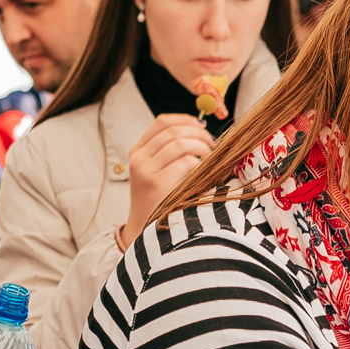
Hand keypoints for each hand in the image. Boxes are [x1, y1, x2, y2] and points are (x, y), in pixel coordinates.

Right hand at [121, 114, 215, 249]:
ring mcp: (145, 170)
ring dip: (201, 147)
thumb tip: (201, 130)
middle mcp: (138, 157)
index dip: (186, 120)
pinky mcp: (156, 183)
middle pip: (173, 131)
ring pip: (180, 144)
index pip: (162, 122)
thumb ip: (170, 152)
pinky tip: (201, 171)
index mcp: (137, 150)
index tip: (202, 126)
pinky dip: (197, 163)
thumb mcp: (156, 171)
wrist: (144, 229)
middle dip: (198, 134)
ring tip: (209, 157)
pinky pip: (184, 162)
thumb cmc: (159, 199)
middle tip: (212, 144)